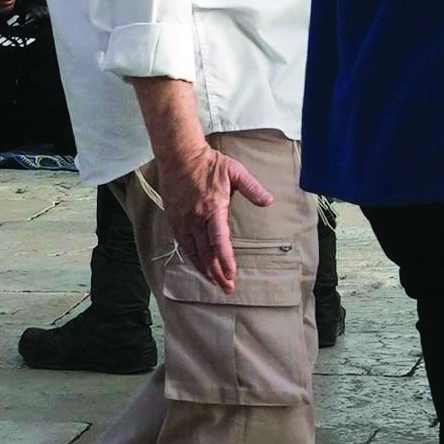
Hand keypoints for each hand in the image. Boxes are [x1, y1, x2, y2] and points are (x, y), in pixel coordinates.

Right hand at [148, 129, 270, 290]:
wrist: (180, 156)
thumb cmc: (209, 164)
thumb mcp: (235, 172)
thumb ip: (252, 188)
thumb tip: (269, 201)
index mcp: (213, 208)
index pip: (219, 240)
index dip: (225, 259)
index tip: (231, 274)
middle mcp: (196, 219)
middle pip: (206, 253)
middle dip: (217, 272)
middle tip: (227, 287)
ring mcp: (183, 221)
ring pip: (194, 252)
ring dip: (204, 269)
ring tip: (214, 282)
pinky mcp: (175, 220)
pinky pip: (183, 245)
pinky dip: (192, 259)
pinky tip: (199, 266)